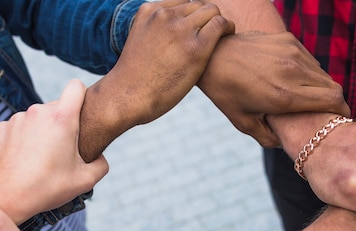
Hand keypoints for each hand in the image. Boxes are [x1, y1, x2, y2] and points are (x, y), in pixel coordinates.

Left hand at [0, 79, 108, 223]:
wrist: (7, 198)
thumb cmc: (48, 188)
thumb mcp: (85, 181)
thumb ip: (102, 164)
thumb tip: (100, 157)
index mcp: (62, 118)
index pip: (76, 86)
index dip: (82, 97)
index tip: (82, 113)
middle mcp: (38, 112)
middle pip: (57, 106)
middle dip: (62, 123)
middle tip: (62, 150)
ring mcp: (17, 119)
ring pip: (37, 117)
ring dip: (42, 131)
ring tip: (41, 158)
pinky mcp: (1, 128)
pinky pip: (19, 127)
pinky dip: (23, 139)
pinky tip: (24, 158)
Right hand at [79, 0, 234, 160]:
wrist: (127, 97)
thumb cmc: (134, 80)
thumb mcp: (140, 43)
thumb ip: (158, 33)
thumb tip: (174, 42)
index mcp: (149, 11)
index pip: (182, 1)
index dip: (191, 16)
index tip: (194, 31)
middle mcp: (165, 15)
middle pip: (198, 5)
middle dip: (206, 19)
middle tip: (211, 36)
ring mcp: (180, 29)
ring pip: (211, 11)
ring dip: (217, 23)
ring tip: (220, 38)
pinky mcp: (195, 47)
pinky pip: (220, 25)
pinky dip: (228, 28)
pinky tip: (228, 37)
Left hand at [198, 31, 348, 147]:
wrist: (213, 56)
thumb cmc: (227, 93)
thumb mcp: (244, 123)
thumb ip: (270, 138)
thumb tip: (289, 146)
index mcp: (284, 96)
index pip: (333, 101)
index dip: (342, 111)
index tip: (339, 119)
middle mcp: (292, 72)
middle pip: (333, 87)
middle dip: (333, 102)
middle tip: (324, 112)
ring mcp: (292, 52)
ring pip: (322, 73)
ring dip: (320, 87)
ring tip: (306, 97)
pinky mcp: (288, 40)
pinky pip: (309, 59)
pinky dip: (308, 71)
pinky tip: (292, 79)